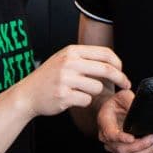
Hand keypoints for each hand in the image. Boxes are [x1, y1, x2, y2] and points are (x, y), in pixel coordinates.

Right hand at [15, 45, 129, 117]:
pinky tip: (71, 98)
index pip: (105, 53)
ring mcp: (66, 79)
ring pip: (97, 87)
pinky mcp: (64, 95)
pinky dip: (83, 101)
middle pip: (107, 70)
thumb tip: (112, 62)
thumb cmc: (48, 77)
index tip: (122, 71)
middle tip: (125, 85)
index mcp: (72, 51)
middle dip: (120, 78)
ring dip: (93, 92)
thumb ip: (85, 58)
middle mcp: (69, 63)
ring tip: (79, 91)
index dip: (118, 63)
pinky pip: (87, 100)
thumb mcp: (64, 59)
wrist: (27, 94)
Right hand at [97, 89, 152, 152]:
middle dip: (142, 145)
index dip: (121, 138)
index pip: (111, 134)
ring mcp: (115, 148)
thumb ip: (129, 100)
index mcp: (105, 123)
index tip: (132, 138)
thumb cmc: (116, 103)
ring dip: (148, 150)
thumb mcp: (122, 95)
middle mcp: (107, 139)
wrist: (112, 110)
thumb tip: (140, 108)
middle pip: (123, 149)